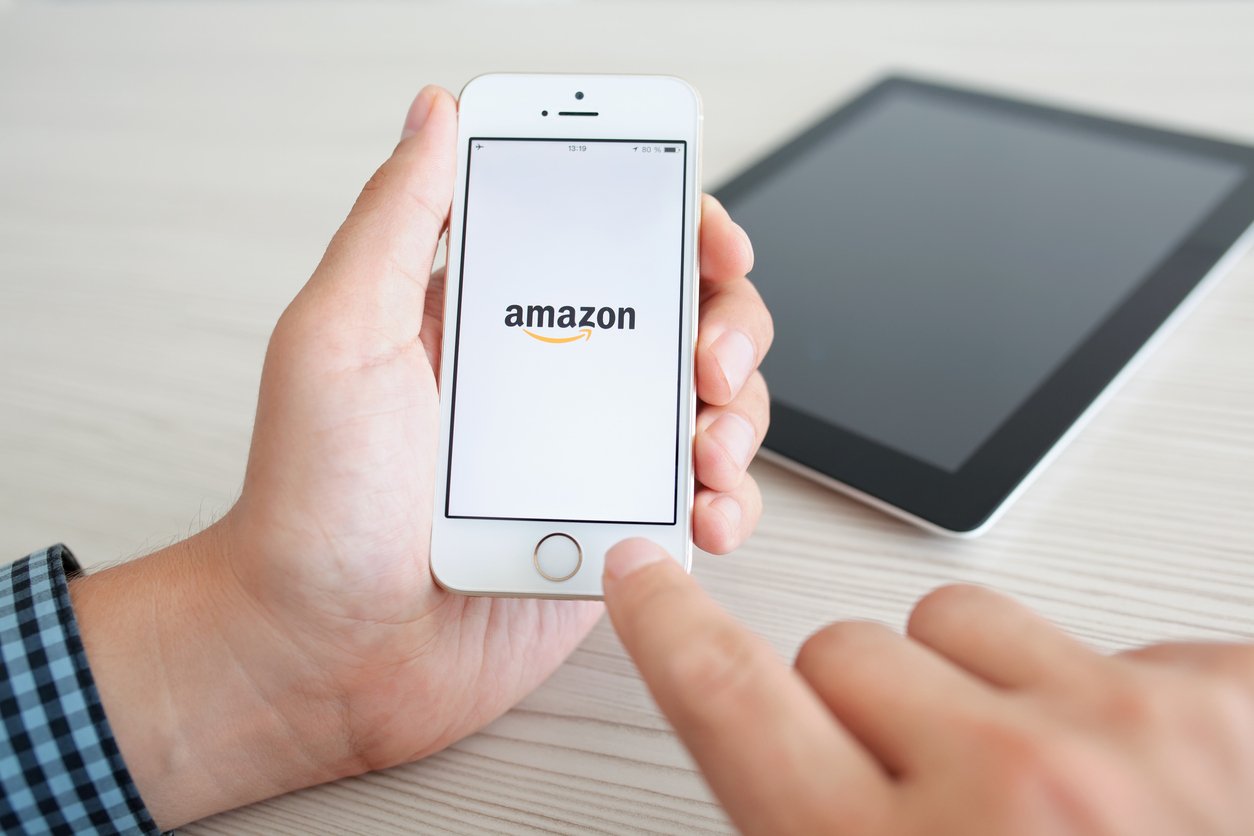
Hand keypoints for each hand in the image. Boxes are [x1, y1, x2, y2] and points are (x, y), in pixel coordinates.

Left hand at [69, 85, 770, 827]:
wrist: (323, 656)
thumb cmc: (312, 507)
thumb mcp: (338, 337)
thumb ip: (397, 221)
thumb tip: (437, 115)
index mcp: (494, 319)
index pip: (609, 239)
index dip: (675, 222)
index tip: (705, 235)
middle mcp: (552, 381)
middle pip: (685, 318)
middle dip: (730, 326)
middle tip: (710, 362)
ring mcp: (588, 460)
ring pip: (711, 409)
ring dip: (741, 417)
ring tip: (708, 450)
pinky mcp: (611, 535)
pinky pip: (700, 504)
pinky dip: (729, 503)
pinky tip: (706, 514)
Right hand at [602, 539, 1253, 835]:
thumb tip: (766, 787)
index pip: (730, 700)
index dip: (669, 629)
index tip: (647, 580)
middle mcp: (1010, 787)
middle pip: (842, 650)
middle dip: (860, 716)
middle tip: (915, 800)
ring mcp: (1132, 729)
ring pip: (958, 622)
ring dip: (971, 691)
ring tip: (1032, 793)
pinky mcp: (1230, 693)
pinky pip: (1095, 638)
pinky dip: (1096, 702)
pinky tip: (1142, 792)